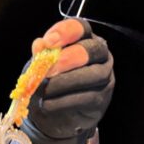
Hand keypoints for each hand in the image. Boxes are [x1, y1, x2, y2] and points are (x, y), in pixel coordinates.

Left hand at [22, 18, 114, 143]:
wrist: (51, 115)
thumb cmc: (47, 84)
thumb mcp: (39, 68)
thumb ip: (41, 56)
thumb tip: (39, 44)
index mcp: (82, 40)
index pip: (80, 27)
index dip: (65, 32)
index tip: (48, 42)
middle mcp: (98, 55)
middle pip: (91, 50)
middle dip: (69, 58)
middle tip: (49, 70)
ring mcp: (104, 77)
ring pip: (94, 75)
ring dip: (65, 82)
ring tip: (45, 91)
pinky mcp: (101, 99)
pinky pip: (87, 98)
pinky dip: (64, 101)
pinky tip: (48, 104)